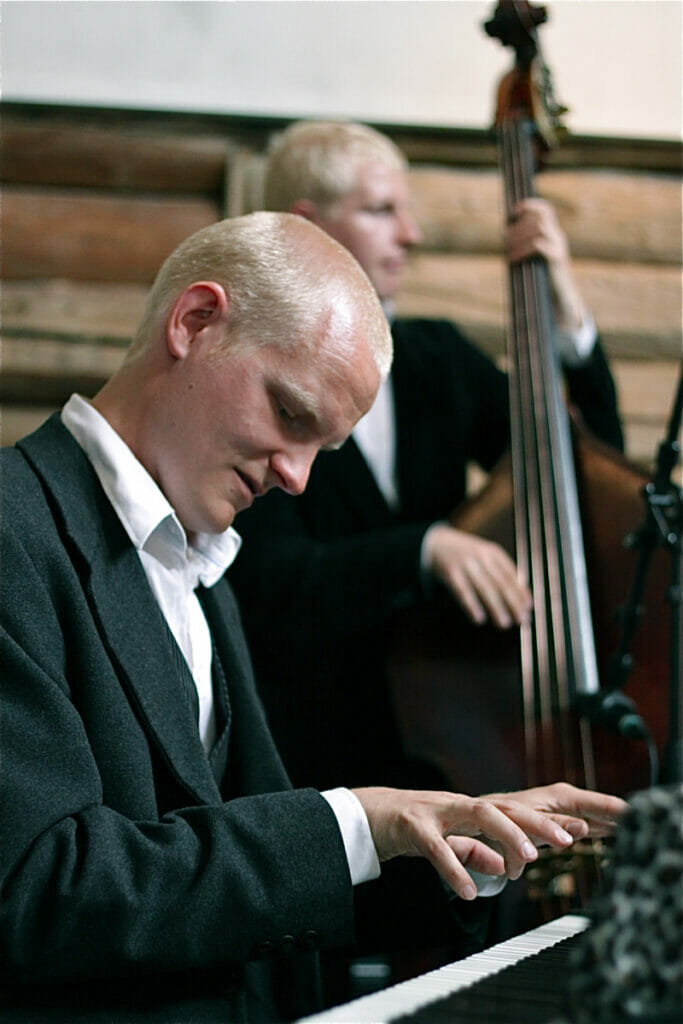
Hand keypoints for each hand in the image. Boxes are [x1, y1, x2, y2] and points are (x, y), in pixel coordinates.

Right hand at [351, 783, 625, 901]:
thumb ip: (475, 850)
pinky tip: (469, 891)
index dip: (547, 820)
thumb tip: (502, 865)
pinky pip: (437, 847)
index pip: (516, 811)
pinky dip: (454, 868)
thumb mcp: (449, 841)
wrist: (367, 815)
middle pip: (506, 807)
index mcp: (471, 809)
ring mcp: (437, 811)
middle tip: (570, 840)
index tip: (581, 832)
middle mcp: (459, 805)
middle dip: (539, 822)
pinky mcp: (413, 826)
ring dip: (506, 834)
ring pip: (479, 815)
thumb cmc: (414, 828)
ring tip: (529, 858)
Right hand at [423, 523, 531, 627]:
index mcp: (493, 552)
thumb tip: (520, 594)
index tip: (529, 608)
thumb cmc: (465, 554)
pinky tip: (479, 618)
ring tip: (505, 623)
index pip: (511, 574)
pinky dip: (472, 605)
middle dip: (514, 602)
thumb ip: (500, 570)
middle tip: (522, 619)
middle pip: (501, 582)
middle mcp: (481, 556)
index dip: (521, 591)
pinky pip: (463, 592)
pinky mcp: (451, 572)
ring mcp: (466, 564)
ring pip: (485, 588)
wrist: (434, 542)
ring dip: (496, 607)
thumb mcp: (484, 554)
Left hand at [506, 198, 588, 332]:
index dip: (530, 205)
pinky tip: (513, 259)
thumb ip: (523, 244)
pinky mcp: (557, 260)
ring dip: (519, 238)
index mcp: (553, 234)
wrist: (560, 299)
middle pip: (537, 219)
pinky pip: (540, 246)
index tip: (513, 211)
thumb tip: (504, 234)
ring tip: (508, 252)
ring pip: (538, 229)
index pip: (546, 210)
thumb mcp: (533, 257)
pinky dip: (524, 250)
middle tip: (504, 239)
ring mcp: (559, 248)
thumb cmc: (542, 278)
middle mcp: (558, 237)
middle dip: (517, 227)